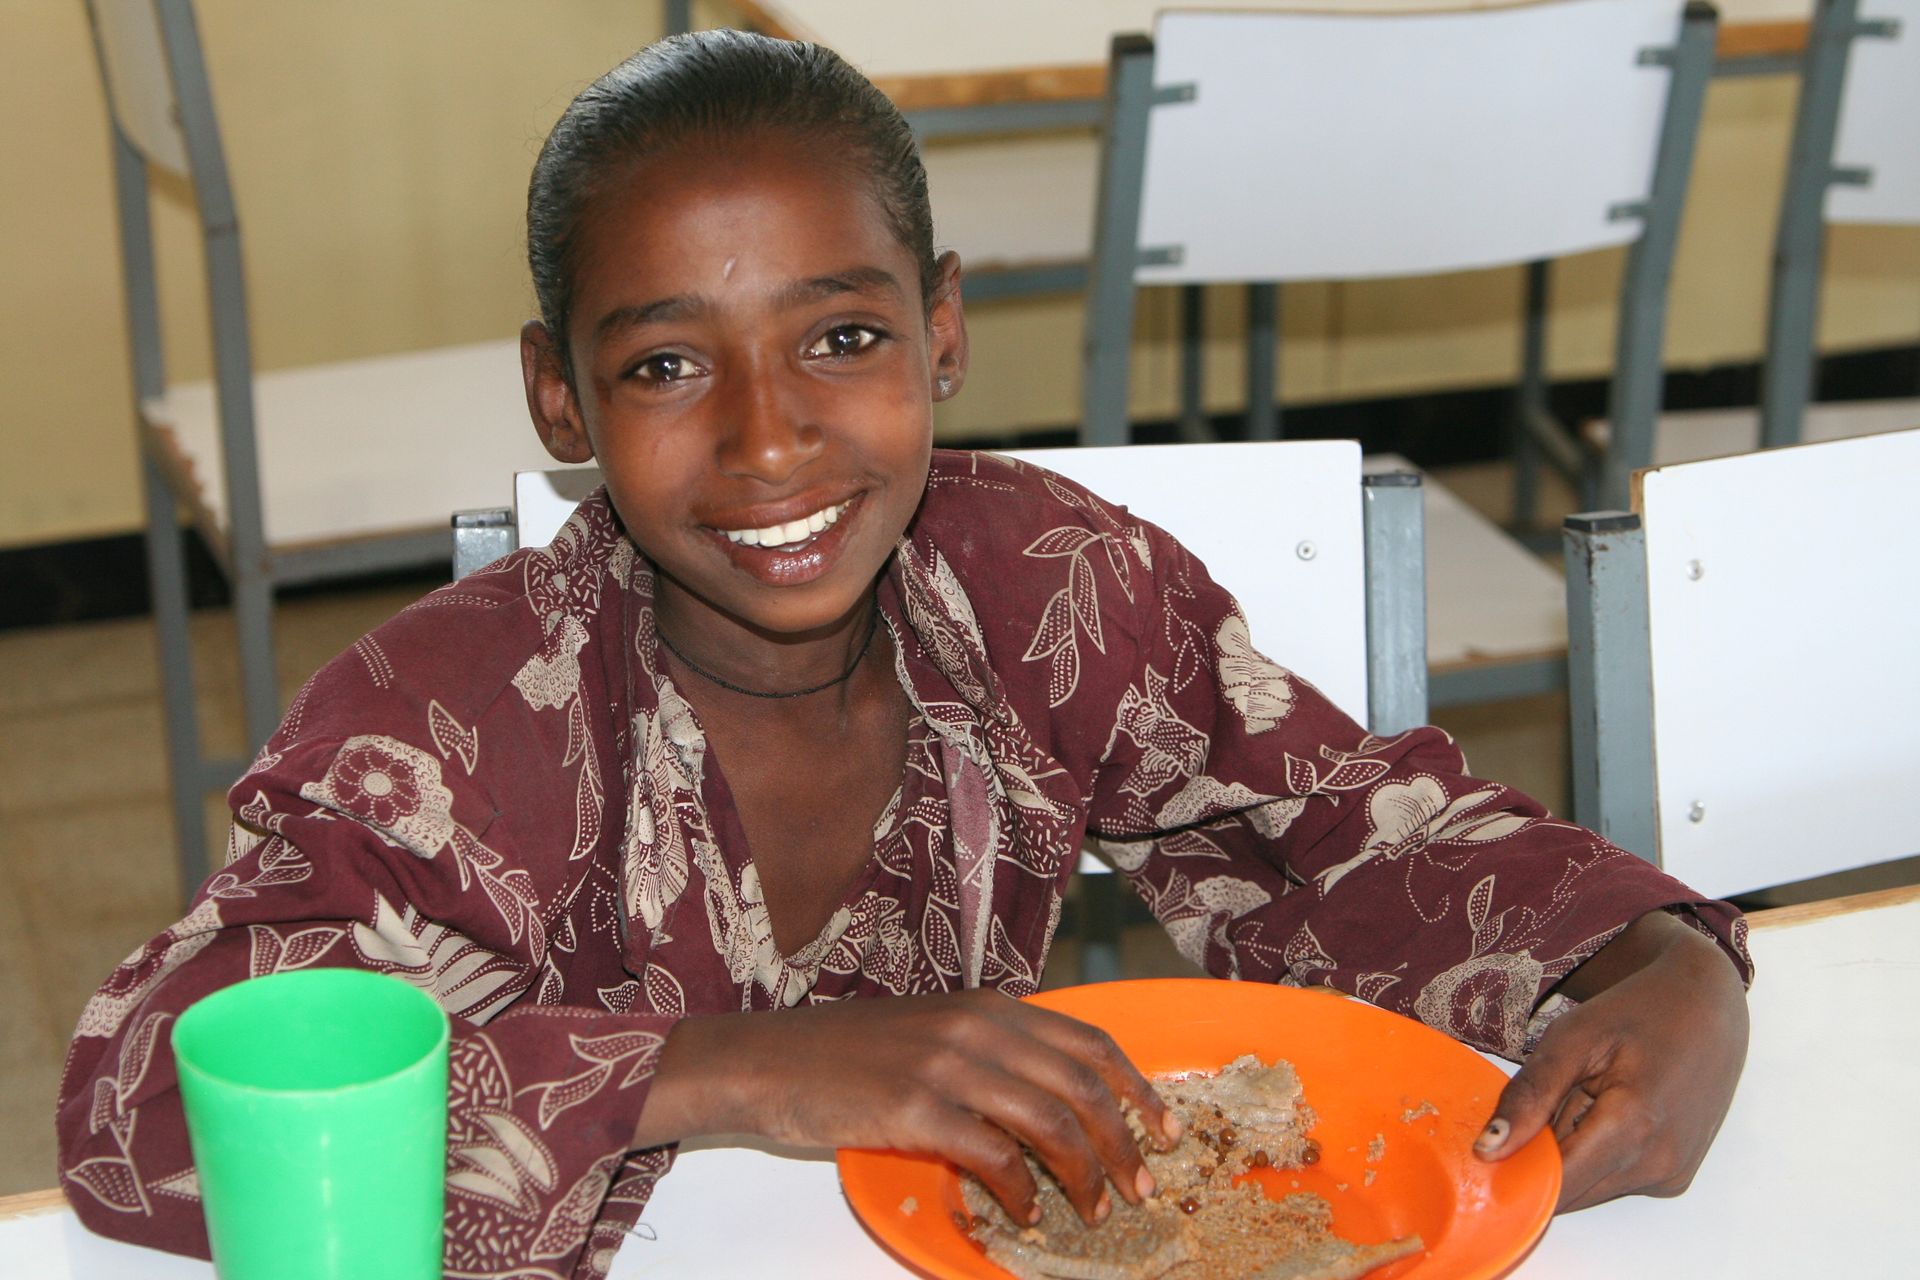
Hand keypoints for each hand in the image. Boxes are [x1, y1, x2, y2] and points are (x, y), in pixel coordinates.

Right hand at [640, 989, 1180, 1225]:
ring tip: (1093, 1211)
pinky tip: (1024, 1215)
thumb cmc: (846, 1054)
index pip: (1090, 1041)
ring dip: (1084, 1176)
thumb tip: (1055, 1100)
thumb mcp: (932, 1031)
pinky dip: (1023, 1192)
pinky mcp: (916, 1109)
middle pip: (1084, 1085)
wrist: (767, 1060)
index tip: (1165, 1129)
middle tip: (1142, 1186)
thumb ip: (992, 1052)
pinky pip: (995, 1156)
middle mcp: (978, 1027)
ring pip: (1051, 1123)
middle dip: (1126, 1142)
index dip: (1138, 1088)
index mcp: (989, 1006)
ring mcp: (948, 1066)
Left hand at [1474, 910, 1748, 1210]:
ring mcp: (1671, 1175)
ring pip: (1589, 1189)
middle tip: (1552, 1098)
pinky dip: (1596, 1154)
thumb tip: (1488, 1150)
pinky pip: (1614, 1181)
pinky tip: (1609, 1110)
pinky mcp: (1675, 1177)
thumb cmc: (1638, 1012)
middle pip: (1569, 1192)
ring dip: (1571, 1154)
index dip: (1514, 1168)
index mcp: (1633, 1127)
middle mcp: (1658, 1164)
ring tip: (1587, 1097)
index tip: (1493, 1142)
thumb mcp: (1572, 1038)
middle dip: (1543, 1157)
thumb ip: (1529, 1096)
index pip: (1553, 1185)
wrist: (1706, 1007)